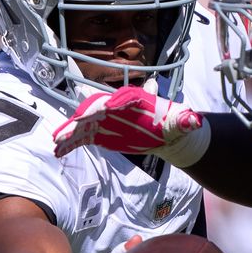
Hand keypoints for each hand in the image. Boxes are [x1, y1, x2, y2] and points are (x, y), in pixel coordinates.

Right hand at [52, 85, 204, 162]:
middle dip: (78, 121)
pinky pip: (83, 138)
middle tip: (64, 131)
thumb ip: (185, 121)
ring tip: (56, 143)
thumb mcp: (180, 122)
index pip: (114, 101)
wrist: (166, 132)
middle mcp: (114, 107)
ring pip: (83, 125)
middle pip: (92, 111)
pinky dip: (71, 143)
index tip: (91, 115)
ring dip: (69, 133)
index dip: (103, 107)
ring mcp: (105, 121)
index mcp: (131, 100)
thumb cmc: (173, 123)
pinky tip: (59, 152)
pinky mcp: (101, 134)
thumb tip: (195, 121)